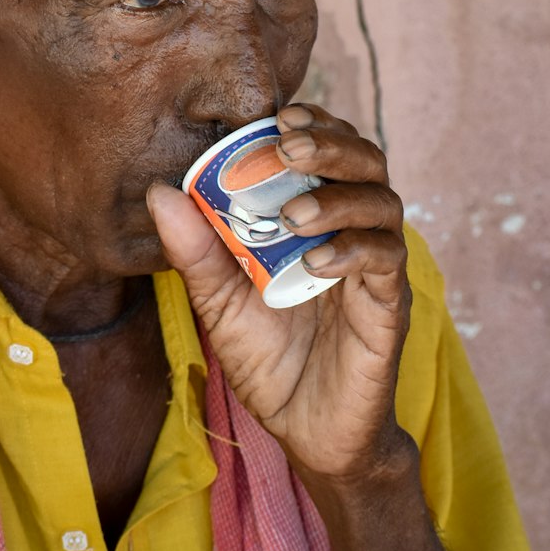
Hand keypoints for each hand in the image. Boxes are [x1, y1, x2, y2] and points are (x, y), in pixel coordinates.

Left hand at [147, 103, 412, 483]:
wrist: (309, 433)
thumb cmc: (270, 361)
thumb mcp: (220, 303)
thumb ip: (197, 251)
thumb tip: (160, 192)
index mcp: (316, 218)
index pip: (329, 150)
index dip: (314, 124)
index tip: (279, 116)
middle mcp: (353, 230)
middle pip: (365, 161)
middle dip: (331, 143)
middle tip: (290, 146)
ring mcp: (375, 265)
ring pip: (381, 202)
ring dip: (338, 195)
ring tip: (295, 212)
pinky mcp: (389, 303)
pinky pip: (385, 259)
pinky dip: (352, 249)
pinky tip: (316, 260)